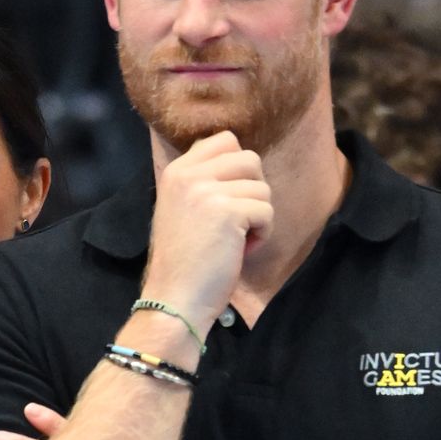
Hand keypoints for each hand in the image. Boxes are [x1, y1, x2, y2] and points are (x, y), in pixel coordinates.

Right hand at [143, 132, 272, 345]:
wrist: (174, 298)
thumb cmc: (183, 263)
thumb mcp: (180, 209)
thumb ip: (202, 182)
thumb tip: (240, 164)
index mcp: (176, 171)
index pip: (224, 140)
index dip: (238, 169)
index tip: (230, 199)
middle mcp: (189, 174)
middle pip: (249, 158)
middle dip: (253, 191)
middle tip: (238, 221)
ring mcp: (208, 191)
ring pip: (262, 186)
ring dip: (258, 216)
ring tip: (237, 240)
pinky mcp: (228, 212)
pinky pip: (266, 211)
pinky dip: (262, 234)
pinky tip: (241, 250)